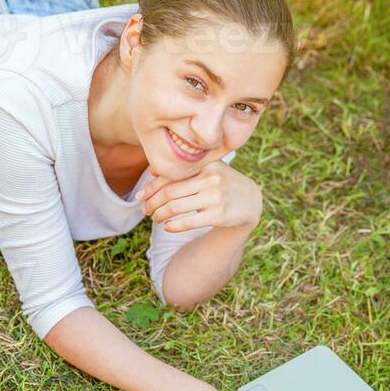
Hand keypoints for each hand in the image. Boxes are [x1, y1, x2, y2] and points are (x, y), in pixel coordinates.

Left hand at [135, 159, 261, 232]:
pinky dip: (173, 225)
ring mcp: (215, 197)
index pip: (170, 175)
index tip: (139, 197)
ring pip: (176, 207)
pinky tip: (167, 226)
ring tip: (155, 218)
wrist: (250, 200)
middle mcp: (210, 178)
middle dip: (152, 203)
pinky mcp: (219, 214)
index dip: (151, 188)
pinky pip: (188, 222)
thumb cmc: (221, 182)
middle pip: (169, 192)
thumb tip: (152, 171)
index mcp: (205, 164)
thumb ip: (183, 169)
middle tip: (145, 210)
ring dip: (160, 215)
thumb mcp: (207, 169)